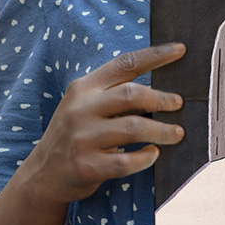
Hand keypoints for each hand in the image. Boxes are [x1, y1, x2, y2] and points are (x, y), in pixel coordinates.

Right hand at [23, 42, 186, 204]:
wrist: (43, 174)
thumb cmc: (76, 135)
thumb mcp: (85, 106)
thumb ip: (112, 95)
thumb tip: (159, 90)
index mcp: (84, 88)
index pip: (124, 64)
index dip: (155, 55)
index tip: (180, 50)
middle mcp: (80, 109)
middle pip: (131, 95)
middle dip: (161, 99)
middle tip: (179, 104)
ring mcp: (81, 137)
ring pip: (133, 128)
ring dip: (162, 131)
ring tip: (177, 133)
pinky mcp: (85, 166)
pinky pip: (125, 162)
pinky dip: (145, 158)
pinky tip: (153, 154)